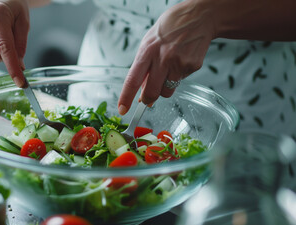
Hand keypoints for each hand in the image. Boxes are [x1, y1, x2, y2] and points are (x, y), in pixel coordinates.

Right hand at [0, 0, 29, 87]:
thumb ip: (21, 43)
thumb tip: (19, 65)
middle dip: (8, 58)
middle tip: (17, 49)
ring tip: (5, 35)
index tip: (20, 82)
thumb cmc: (14, 8)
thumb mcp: (24, 22)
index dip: (13, 67)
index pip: (5, 47)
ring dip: (0, 53)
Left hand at [118, 0, 214, 114]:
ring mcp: (178, 63)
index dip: (126, 97)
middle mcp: (162, 58)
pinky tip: (180, 61)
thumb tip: (141, 90)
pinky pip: (180, 83)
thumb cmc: (170, 28)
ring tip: (167, 69)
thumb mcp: (149, 42)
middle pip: (151, 92)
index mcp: (147, 51)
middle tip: (147, 99)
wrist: (199, 17)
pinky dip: (177, 77)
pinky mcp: (192, 67)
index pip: (132, 80)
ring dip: (164, 88)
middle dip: (147, 99)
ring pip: (166, 92)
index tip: (122, 109)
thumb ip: (144, 66)